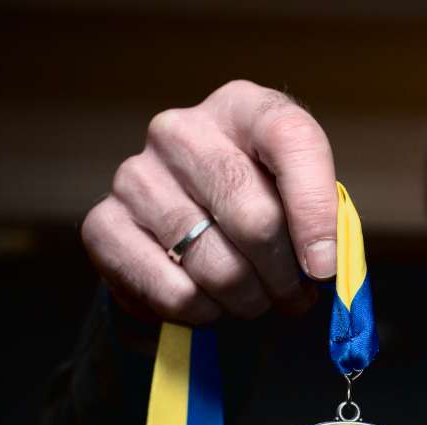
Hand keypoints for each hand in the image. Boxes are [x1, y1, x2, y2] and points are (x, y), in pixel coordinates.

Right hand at [81, 80, 337, 323]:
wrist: (189, 225)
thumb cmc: (260, 205)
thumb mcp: (299, 196)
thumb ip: (321, 221)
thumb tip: (321, 268)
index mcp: (241, 108)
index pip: (290, 139)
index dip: (315, 211)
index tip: (325, 268)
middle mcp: (180, 131)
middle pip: (254, 218)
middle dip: (285, 277)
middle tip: (294, 298)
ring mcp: (135, 176)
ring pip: (216, 266)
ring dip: (248, 302)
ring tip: (255, 301)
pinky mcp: (102, 225)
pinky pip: (175, 293)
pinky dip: (204, 314)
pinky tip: (211, 304)